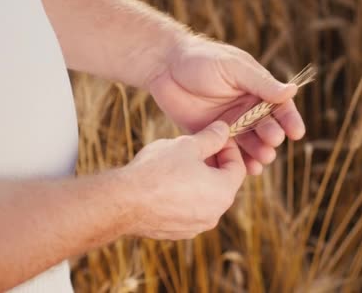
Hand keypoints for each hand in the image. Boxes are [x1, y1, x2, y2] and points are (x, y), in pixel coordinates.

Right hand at [122, 121, 245, 239]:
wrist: (122, 202)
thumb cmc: (157, 170)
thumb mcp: (187, 145)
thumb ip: (211, 138)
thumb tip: (223, 129)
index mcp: (223, 192)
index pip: (238, 167)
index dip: (229, 148)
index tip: (216, 137)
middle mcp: (214, 214)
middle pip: (223, 183)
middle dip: (214, 163)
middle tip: (198, 147)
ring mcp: (196, 227)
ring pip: (205, 197)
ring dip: (199, 179)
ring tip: (180, 162)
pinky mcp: (177, 232)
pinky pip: (188, 210)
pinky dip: (184, 196)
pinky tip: (166, 182)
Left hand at [148, 35, 305, 174]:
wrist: (163, 65)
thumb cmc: (201, 58)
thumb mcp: (233, 68)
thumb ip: (261, 83)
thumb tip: (293, 91)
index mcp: (256, 89)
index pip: (279, 107)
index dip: (289, 120)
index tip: (296, 132)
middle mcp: (246, 108)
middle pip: (266, 128)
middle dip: (271, 137)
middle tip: (271, 143)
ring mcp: (229, 123)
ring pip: (249, 143)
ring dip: (258, 152)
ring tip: (262, 160)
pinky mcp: (210, 135)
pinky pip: (226, 151)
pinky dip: (236, 161)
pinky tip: (245, 169)